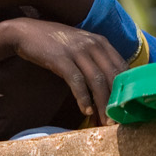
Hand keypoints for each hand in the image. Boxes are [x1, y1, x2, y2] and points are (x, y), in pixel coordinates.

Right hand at [0, 19, 126, 125]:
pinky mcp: (62, 59)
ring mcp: (77, 50)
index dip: (127, 90)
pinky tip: (86, 112)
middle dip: (117, 102)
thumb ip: (95, 63)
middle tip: (118, 122)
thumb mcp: (80, 48)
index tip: (128, 109)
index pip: (122, 68)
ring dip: (103, 105)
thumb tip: (107, 90)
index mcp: (101, 42)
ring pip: (98, 81)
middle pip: (113, 77)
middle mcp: (93, 44)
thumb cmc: (55, 45)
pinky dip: (83, 98)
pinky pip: (77, 82)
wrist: (26, 32)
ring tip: (104, 122)